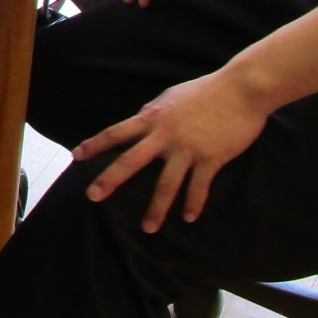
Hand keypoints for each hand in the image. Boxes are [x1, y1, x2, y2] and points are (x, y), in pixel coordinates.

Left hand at [74, 70, 271, 231]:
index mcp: (152, 117)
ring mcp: (187, 148)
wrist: (241, 89)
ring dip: (156, 209)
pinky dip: (193, 204)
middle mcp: (164, 135)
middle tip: (92, 196)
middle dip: (110, 180)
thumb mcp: (171, 97)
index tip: (76, 156)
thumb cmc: (206, 90)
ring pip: (166, 184)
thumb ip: (154, 111)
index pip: (116, 133)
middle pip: (130, 161)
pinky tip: (188, 218)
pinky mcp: (211, 158)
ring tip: (148, 228)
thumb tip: (141, 118)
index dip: (95, 144)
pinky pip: (199, 187)